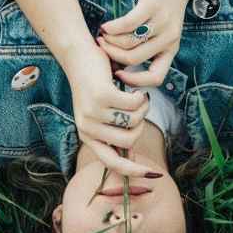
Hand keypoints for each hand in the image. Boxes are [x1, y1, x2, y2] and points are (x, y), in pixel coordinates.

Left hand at [64, 43, 159, 177]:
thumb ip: (114, 134)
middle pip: (130, 140)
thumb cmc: (95, 85)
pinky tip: (134, 87)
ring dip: (142, 107)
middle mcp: (87, 128)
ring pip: (134, 121)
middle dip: (141, 124)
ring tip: (135, 95)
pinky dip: (140, 95)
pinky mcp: (101, 95)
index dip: (133, 171)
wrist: (79, 56)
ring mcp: (93, 112)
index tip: (153, 175)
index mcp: (87, 136)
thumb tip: (131, 158)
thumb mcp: (102, 114)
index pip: (112, 163)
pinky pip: (134, 104)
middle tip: (138, 107)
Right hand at [95, 0, 194, 86]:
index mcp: (171, 49)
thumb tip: (122, 63)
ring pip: (128, 42)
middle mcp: (168, 39)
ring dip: (110, 40)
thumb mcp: (164, 31)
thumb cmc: (167, 5)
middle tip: (102, 47)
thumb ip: (150, 46)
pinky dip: (112, 27)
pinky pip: (127, 24)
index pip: (156, 78)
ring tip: (103, 35)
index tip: (118, 73)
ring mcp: (161, 22)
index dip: (135, 81)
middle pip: (133, 59)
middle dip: (112, 55)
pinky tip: (105, 26)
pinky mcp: (152, 6)